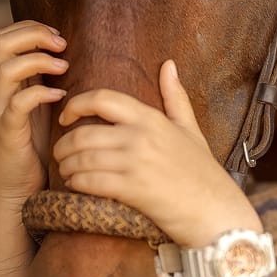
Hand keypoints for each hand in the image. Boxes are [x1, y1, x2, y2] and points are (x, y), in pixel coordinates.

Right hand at [0, 21, 67, 203]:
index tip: (59, 35)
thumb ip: (46, 80)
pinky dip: (40, 94)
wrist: (19, 186)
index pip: (4, 37)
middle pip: (0, 43)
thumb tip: (72, 55)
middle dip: (33, 35)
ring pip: (5, 70)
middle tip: (62, 43)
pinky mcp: (5, 130)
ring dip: (37, 61)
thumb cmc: (35, 145)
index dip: (30, 28)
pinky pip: (17, 104)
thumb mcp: (41, 105)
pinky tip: (60, 95)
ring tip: (64, 67)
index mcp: (2, 81)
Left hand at [54, 61, 261, 245]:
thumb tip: (169, 65)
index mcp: (151, 118)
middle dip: (65, 144)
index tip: (65, 116)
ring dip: (68, 165)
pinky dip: (77, 183)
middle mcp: (141, 137)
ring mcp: (136, 163)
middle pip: (84, 132)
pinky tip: (75, 185)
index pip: (102, 99)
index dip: (76, 104)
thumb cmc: (203, 173)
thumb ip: (176, 97)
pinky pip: (90, 181)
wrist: (215, 211)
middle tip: (61, 153)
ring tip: (66, 170)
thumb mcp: (191, 130)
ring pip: (83, 158)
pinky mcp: (132, 189)